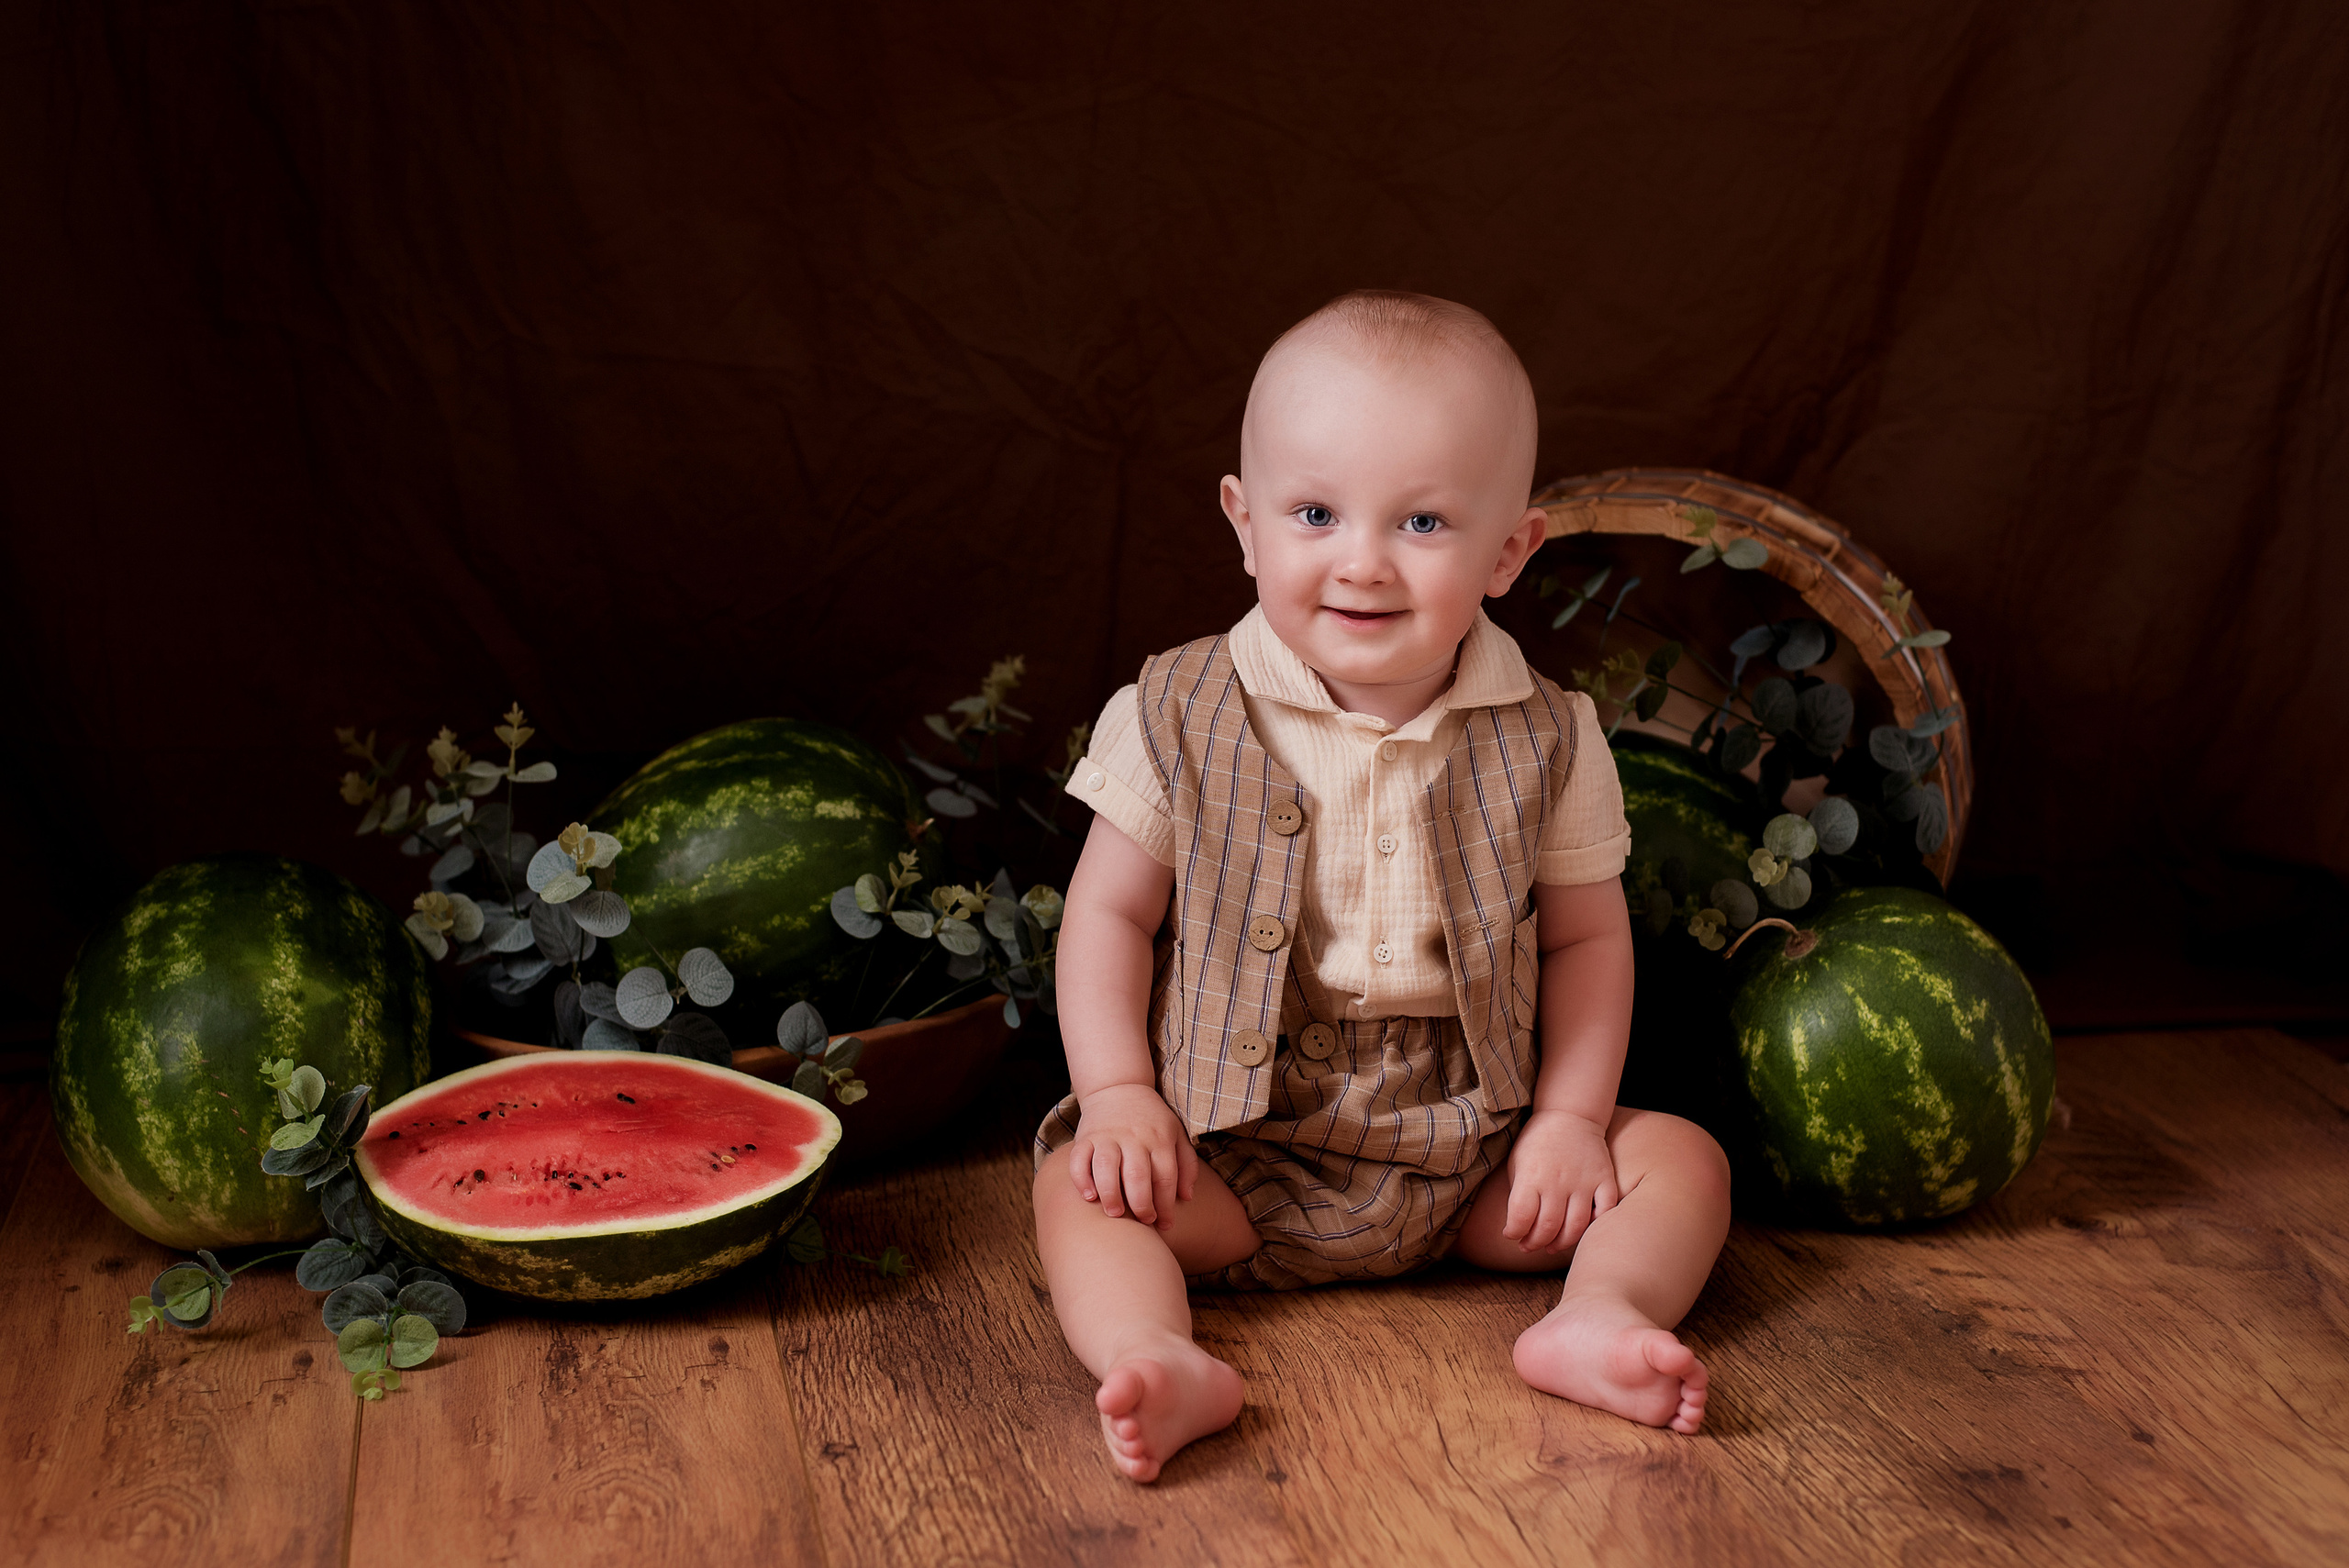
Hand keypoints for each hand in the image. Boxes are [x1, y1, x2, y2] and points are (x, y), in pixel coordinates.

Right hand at [1065, 1082, 1197, 1230]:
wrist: (1119, 1087)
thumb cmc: (1152, 1119)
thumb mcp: (1177, 1134)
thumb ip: (1187, 1164)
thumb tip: (1187, 1198)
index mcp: (1160, 1138)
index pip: (1165, 1177)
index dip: (1165, 1205)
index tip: (1164, 1224)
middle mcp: (1134, 1136)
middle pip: (1137, 1176)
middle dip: (1141, 1205)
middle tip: (1142, 1222)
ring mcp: (1108, 1135)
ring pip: (1106, 1168)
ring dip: (1111, 1195)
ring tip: (1115, 1214)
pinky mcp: (1085, 1136)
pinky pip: (1079, 1160)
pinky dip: (1081, 1180)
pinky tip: (1089, 1196)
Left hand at [1503, 1109, 1620, 1253]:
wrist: (1569, 1115)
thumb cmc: (1537, 1142)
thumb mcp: (1517, 1163)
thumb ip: (1518, 1194)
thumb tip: (1517, 1226)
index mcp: (1532, 1175)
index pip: (1521, 1217)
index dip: (1514, 1233)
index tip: (1511, 1235)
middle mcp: (1558, 1181)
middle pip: (1548, 1227)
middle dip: (1535, 1243)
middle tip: (1529, 1246)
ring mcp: (1584, 1181)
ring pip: (1576, 1226)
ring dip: (1561, 1243)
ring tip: (1551, 1246)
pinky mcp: (1604, 1179)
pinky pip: (1605, 1211)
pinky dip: (1596, 1225)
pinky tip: (1582, 1229)